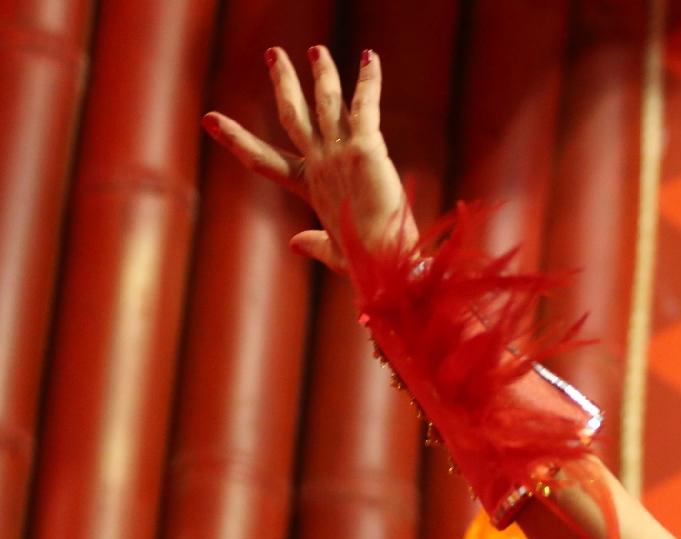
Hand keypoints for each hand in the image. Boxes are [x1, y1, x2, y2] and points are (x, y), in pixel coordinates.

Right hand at [202, 45, 416, 271]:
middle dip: (284, 84)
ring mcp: (340, 154)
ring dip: (321, 72)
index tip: (209, 120)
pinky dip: (368, 81)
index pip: (264, 160)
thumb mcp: (333, 250)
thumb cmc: (366, 261)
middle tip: (274, 55)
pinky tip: (369, 58)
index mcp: (310, 187)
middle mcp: (321, 165)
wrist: (387, 264)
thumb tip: (294, 244)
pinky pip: (365, 106)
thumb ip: (313, 244)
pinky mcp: (365, 148)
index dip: (237, 140)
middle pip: (293, 115)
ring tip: (316, 49)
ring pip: (325, 102)